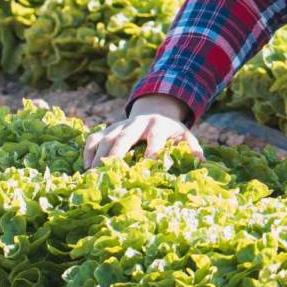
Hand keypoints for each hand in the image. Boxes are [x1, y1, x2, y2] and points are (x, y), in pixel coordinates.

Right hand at [82, 94, 203, 168]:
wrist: (156, 111)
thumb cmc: (171, 132)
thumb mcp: (185, 136)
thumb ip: (192, 148)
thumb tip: (200, 161)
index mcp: (158, 125)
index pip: (155, 137)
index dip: (152, 151)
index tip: (147, 168)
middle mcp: (137, 123)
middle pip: (123, 136)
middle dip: (116, 154)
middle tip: (110, 173)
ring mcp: (120, 125)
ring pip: (106, 138)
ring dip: (99, 156)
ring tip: (93, 175)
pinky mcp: (108, 129)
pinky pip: (94, 138)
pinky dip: (88, 151)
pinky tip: (87, 167)